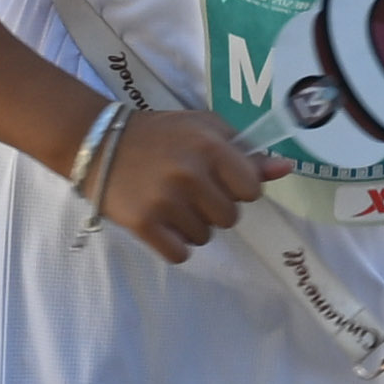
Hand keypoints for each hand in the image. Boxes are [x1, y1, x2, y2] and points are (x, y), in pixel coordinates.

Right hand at [88, 97, 277, 264]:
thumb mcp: (204, 130)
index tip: (219, 181)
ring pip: (205, 237)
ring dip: (192, 225)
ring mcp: (166, 201)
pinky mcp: (144, 225)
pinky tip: (161, 223)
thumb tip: (286, 168)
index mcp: (210, 146)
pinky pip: (180, 254)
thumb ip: (245, 152)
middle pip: (230, 218)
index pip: (252, 190)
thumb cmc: (159, 135)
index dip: (238, 189)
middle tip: (188, 191)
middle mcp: (191, 173)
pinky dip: (173, 245)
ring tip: (170, 203)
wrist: (98, 143)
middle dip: (213, 208)